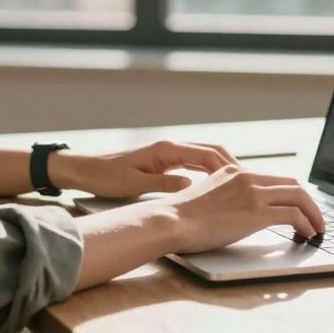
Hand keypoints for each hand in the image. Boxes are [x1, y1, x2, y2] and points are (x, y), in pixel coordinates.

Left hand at [51, 140, 238, 198]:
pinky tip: (215, 185)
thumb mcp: (134, 184)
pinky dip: (208, 170)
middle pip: (211, 151)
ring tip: (240, 185)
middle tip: (252, 183)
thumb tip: (192, 186)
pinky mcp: (161, 160)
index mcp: (166, 149)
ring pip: (203, 156)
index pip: (207, 155)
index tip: (245, 182)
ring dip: (222, 167)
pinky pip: (192, 162)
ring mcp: (166, 152)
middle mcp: (169, 147)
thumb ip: (164, 184)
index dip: (228, 169)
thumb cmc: (104, 176)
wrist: (82, 168)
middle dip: (232, 165)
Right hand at [157, 166, 326, 253]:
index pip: (274, 178)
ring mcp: (253, 193)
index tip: (299, 207)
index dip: (292, 193)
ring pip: (298, 196)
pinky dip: (306, 224)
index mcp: (234, 171)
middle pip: (292, 184)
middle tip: (315, 218)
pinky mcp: (256, 212)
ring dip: (313, 214)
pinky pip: (293, 214)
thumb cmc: (181, 217)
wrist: (172, 221)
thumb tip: (238, 213)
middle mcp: (247, 177)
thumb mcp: (206, 196)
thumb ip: (226, 197)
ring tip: (317, 228)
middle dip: (308, 202)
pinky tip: (307, 234)